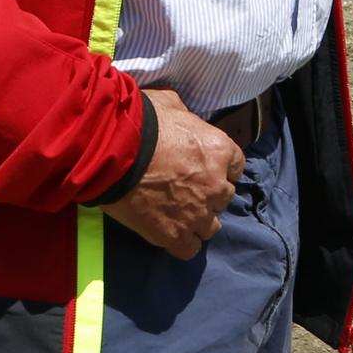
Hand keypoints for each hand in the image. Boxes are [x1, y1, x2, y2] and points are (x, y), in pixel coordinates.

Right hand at [101, 88, 245, 256]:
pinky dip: (183, 243)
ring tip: (179, 214)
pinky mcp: (175, 236)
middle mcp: (215, 184)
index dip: (221, 168)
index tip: (206, 168)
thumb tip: (182, 118)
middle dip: (209, 194)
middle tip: (188, 190)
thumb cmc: (142, 123)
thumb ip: (185, 116)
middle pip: (224, 198)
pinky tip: (170, 232)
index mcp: (219, 149)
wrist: (115, 152)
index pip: (236, 166)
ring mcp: (197, 213)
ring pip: (211, 227)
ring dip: (199, 220)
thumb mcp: (171, 104)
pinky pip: (190, 249)